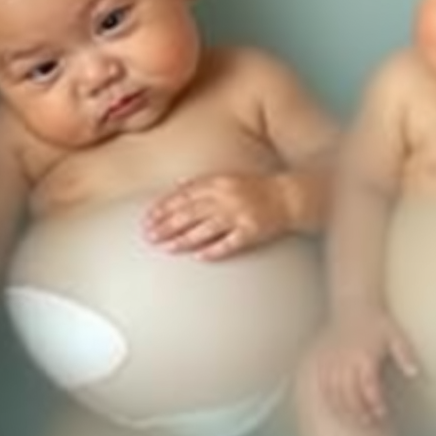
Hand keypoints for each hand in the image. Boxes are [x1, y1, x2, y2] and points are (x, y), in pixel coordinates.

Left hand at [144, 173, 290, 259]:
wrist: (288, 197)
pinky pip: (229, 243)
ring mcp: (240, 215)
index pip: (184, 195)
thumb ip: (202, 184)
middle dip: (167, 225)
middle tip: (149, 236)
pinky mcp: (252, 232)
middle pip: (190, 213)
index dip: (164, 207)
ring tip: (166, 248)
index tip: (148, 218)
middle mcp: (227, 198)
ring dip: (183, 240)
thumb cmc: (255, 189)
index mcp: (218, 182)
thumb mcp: (227, 178)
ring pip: (205, 230)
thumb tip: (176, 188)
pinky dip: (214, 250)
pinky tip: (198, 257)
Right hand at [315, 308, 419, 423]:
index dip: (375, 403)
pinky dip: (328, 400)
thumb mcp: (397, 336)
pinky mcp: (323, 361)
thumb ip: (406, 355)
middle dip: (359, 412)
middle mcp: (346, 359)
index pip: (368, 386)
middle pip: (349, 394)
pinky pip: (322, 385)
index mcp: (365, 355)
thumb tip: (414, 373)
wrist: (354, 306)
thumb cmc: (378, 324)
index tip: (383, 414)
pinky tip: (338, 409)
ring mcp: (332, 361)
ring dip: (344, 410)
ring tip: (356, 420)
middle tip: (370, 422)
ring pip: (333, 393)